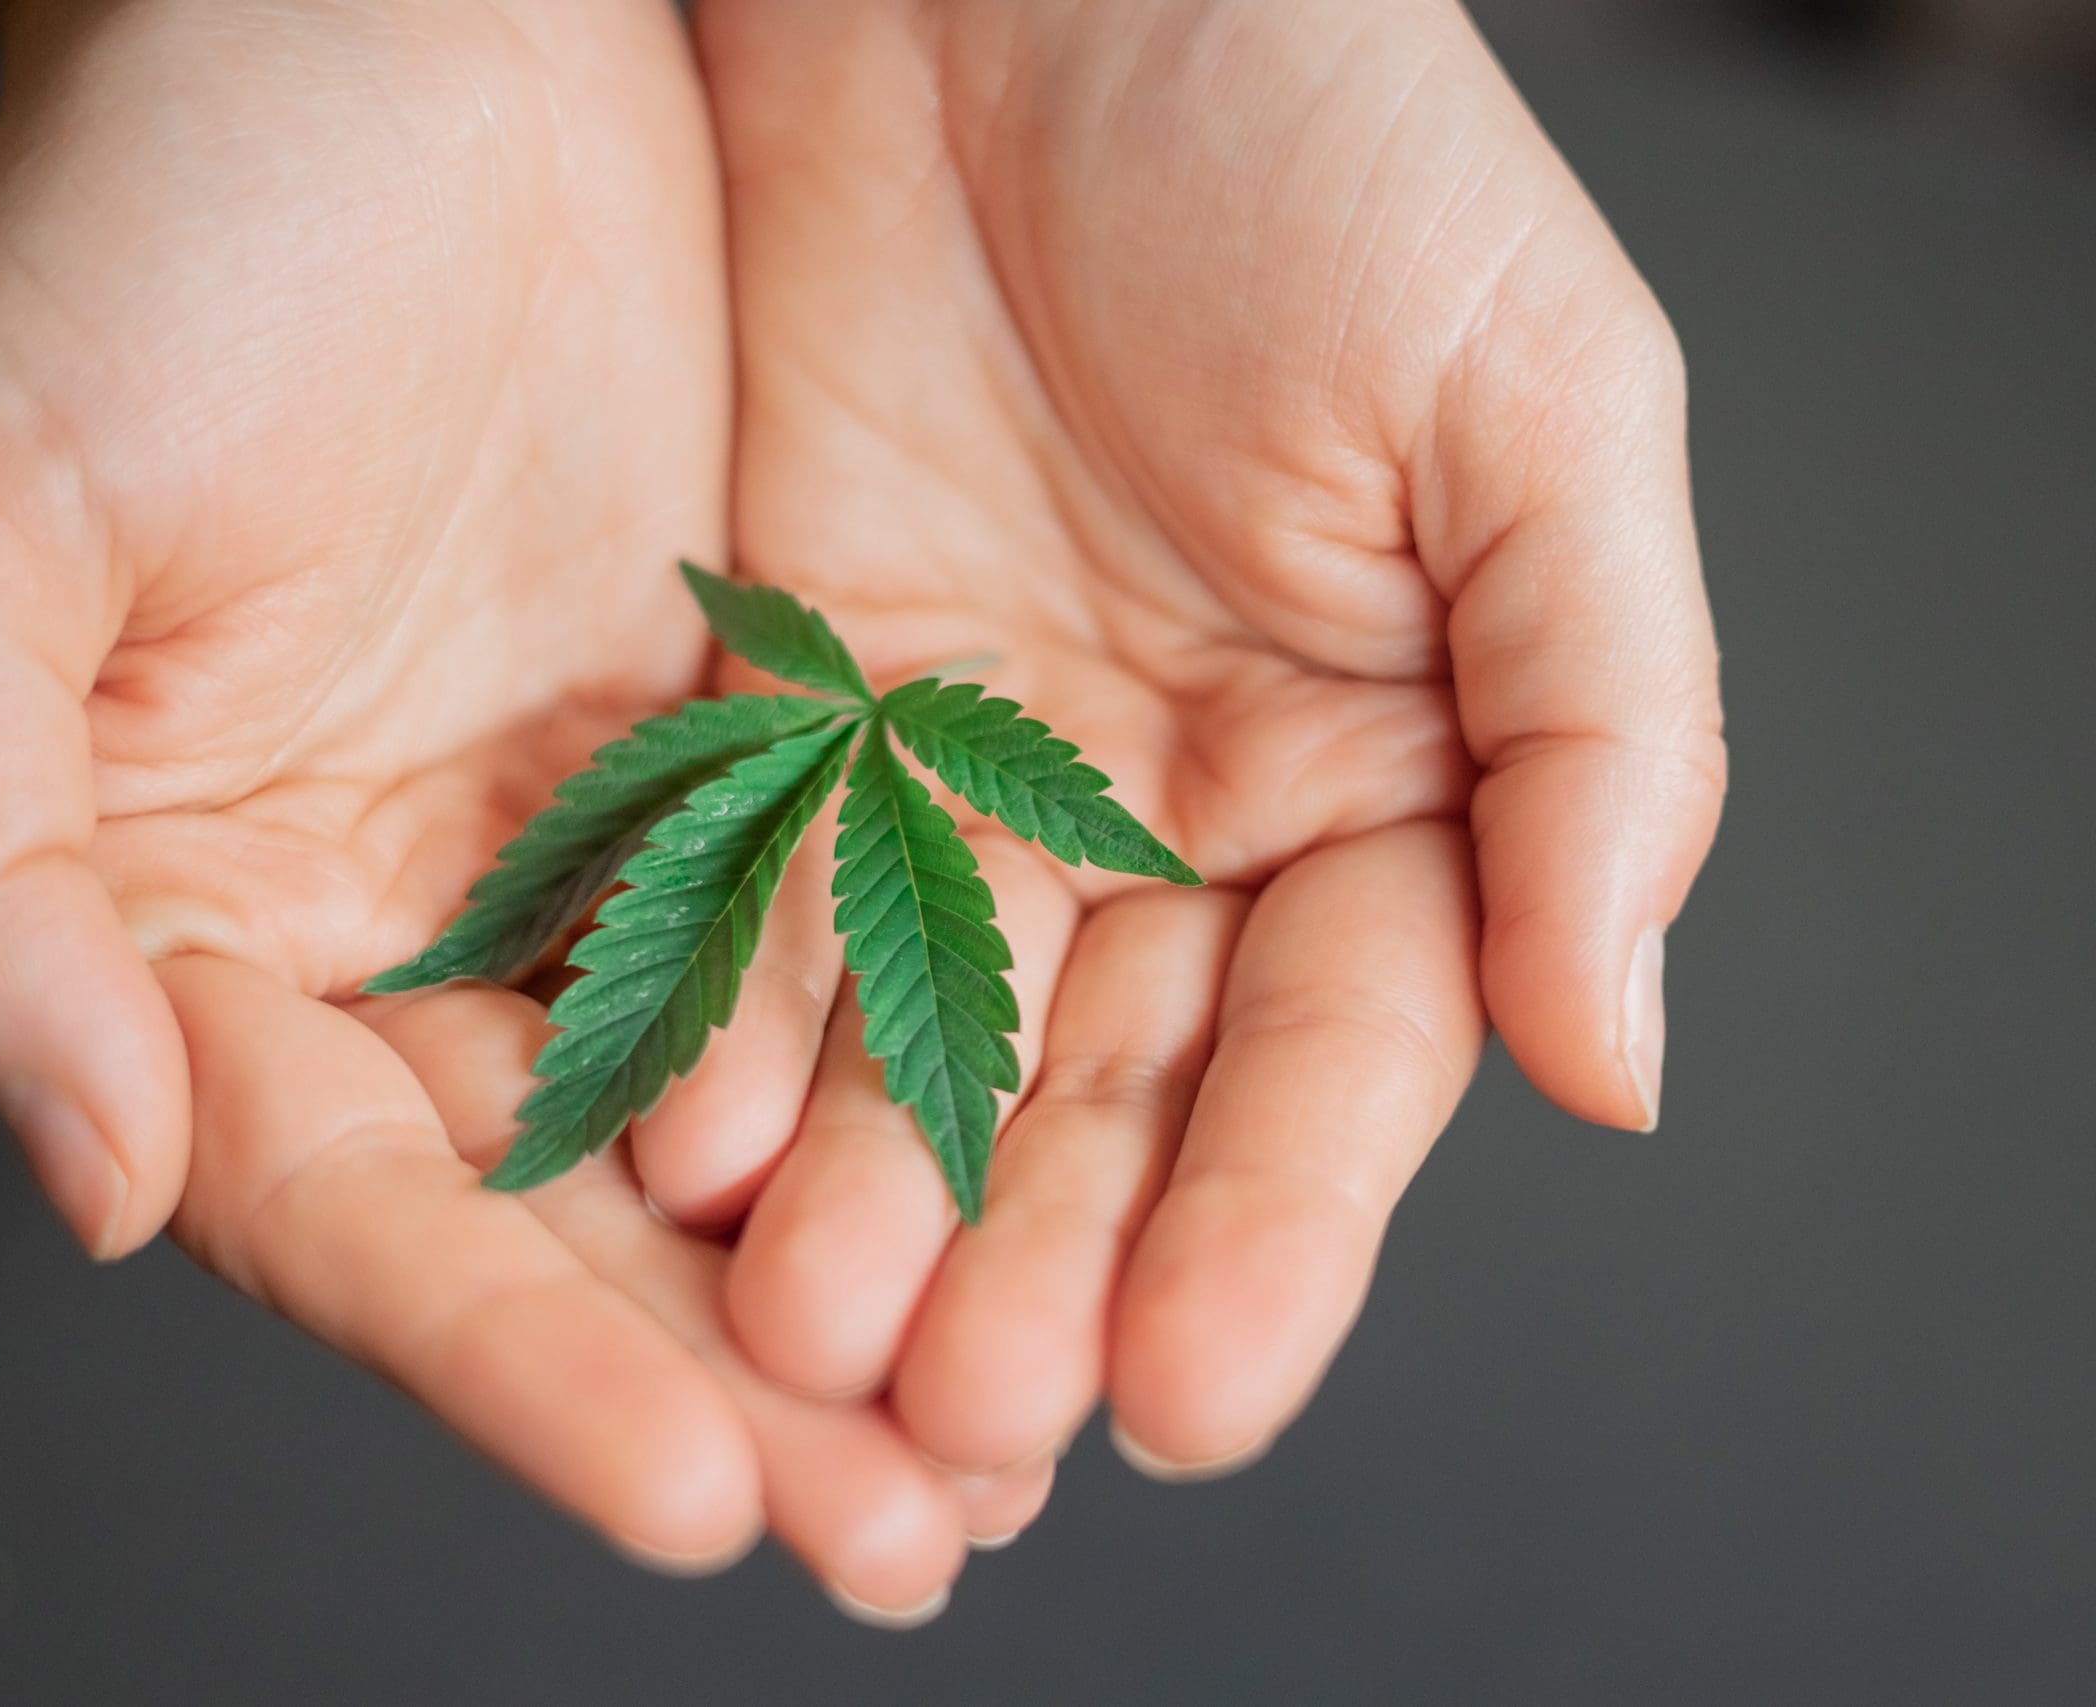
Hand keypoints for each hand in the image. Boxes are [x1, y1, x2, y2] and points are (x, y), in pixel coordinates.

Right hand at [0, 0, 1023, 1607]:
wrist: (387, 13)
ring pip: (723, 1125)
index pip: (347, 1211)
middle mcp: (393, 924)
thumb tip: (94, 1180)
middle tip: (893, 1536)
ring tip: (998, 1450)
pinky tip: (1040, 1201)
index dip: (504, 1362)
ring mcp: (579, 843)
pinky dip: (924, 1081)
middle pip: (554, 1223)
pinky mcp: (741, 741)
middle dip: (718, 1391)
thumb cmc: (140, 228)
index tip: (688, 1483)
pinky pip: (844, 942)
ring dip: (854, 1290)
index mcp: (189, 925)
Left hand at [647, 0, 1725, 1476]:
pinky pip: (760, 895)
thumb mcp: (1533, 408)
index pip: (1344, 1055)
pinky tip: (695, 1147)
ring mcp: (969, 771)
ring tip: (814, 1340)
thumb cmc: (1314, 127)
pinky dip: (735, 1024)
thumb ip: (1603, 741)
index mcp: (1385, 773)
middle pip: (1117, 1088)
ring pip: (926, 1035)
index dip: (1274, 1228)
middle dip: (1046, 1257)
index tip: (1194, 1383)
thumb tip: (1617, 1065)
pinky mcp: (788, 703)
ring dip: (874, 1196)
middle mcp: (1169, 810)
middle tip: (971, 1410)